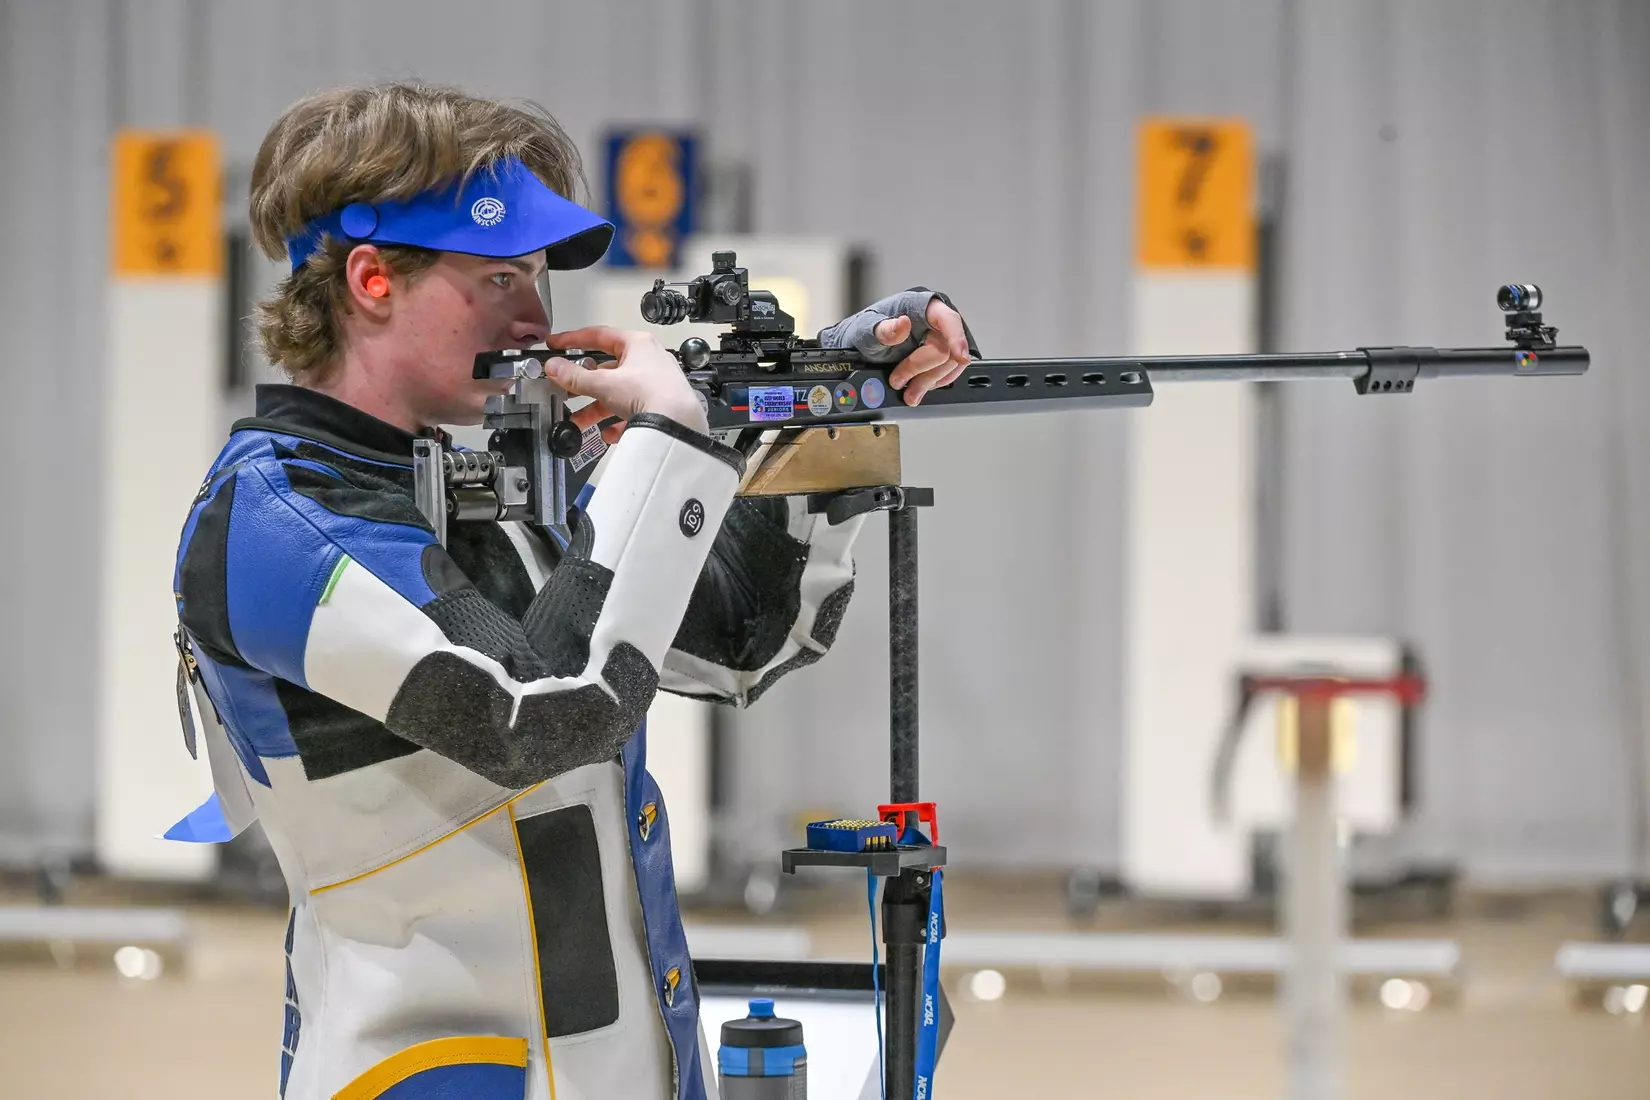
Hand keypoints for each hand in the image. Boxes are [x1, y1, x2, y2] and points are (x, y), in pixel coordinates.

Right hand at [545, 327, 707, 433]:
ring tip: (580, 422)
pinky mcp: (660, 406)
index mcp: (638, 344)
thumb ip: (576, 377)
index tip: (555, 344)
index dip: (573, 340)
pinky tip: (610, 433)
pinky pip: (633, 412)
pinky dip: (618, 422)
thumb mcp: (605, 384)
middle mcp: (649, 360)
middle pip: (607, 370)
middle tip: (565, 391)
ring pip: (618, 394)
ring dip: (597, 409)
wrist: (678, 424)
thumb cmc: (650, 393)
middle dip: (584, 386)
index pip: (599, 335)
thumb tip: (554, 368)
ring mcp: (655, 384)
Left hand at [876, 298, 971, 405]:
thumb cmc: (870, 330)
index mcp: (923, 306)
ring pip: (950, 365)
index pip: (948, 320)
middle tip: (899, 382)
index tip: (959, 356)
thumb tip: (902, 324)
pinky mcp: (942, 355)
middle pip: (946, 349)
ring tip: (909, 392)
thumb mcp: (869, 328)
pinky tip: (918, 387)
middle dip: (924, 371)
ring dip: (928, 382)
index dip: (957, 338)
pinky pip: (948, 372)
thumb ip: (885, 329)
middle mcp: (937, 321)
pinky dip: (932, 383)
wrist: (865, 345)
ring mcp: (941, 339)